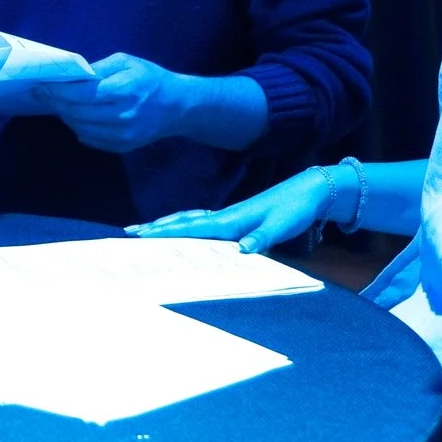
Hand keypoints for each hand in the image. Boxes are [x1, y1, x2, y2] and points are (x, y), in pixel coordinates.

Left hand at [44, 54, 194, 152]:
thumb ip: (98, 68)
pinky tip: (75, 116)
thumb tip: (71, 76)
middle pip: (77, 112)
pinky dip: (78, 127)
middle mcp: (123, 115)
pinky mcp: (122, 147)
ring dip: (65, 115)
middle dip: (55, 102)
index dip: (58, 90)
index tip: (41, 84)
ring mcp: (122, 135)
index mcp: (125, 89)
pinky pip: (90, 139)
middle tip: (41, 93)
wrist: (177, 106)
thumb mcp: (126, 62)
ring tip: (58, 103)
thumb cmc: (149, 78)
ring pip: (80, 127)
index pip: (82, 93)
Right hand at [127, 169, 330, 254]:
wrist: (311, 191)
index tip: (142, 234)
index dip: (166, 231)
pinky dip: (184, 225)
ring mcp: (229, 217)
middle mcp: (225, 217)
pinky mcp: (236, 220)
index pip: (192, 227)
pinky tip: (181, 230)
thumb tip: (241, 251)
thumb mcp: (282, 225)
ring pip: (190, 220)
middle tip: (130, 232)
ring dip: (167, 225)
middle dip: (157, 227)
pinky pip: (201, 223)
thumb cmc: (296, 208)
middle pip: (183, 221)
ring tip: (146, 231)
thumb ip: (262, 238)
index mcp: (232, 220)